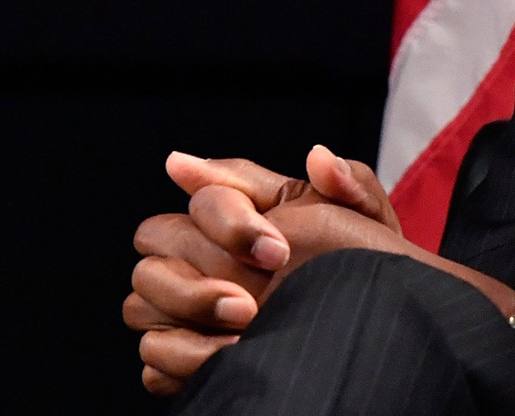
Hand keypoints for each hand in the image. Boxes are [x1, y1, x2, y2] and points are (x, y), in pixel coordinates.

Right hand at [123, 146, 399, 394]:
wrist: (374, 319)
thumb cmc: (364, 262)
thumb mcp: (366, 221)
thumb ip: (348, 182)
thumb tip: (316, 156)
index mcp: (241, 211)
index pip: (204, 199)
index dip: (232, 224)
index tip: (278, 253)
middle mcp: (201, 253)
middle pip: (155, 242)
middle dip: (201, 273)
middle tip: (252, 299)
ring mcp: (183, 305)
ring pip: (140, 301)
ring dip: (191, 312)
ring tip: (248, 327)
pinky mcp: (181, 355)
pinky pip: (153, 356)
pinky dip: (184, 358)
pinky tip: (231, 357)